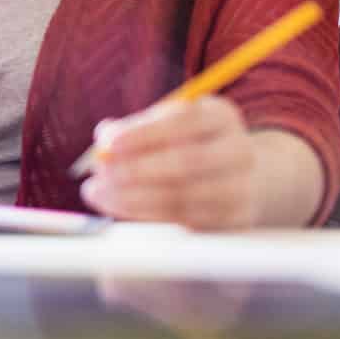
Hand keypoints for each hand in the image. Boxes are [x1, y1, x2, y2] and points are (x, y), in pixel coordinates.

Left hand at [78, 96, 259, 230]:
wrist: (236, 177)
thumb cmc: (186, 144)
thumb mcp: (165, 125)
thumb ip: (134, 129)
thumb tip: (103, 141)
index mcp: (221, 116)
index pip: (184, 120)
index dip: (144, 133)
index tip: (107, 143)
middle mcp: (238, 151)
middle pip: (187, 161)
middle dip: (136, 169)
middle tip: (101, 173)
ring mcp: (241, 189)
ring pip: (183, 197)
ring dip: (133, 197)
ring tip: (99, 192)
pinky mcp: (232, 222)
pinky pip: (184, 221)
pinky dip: (145, 214)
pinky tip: (119, 206)